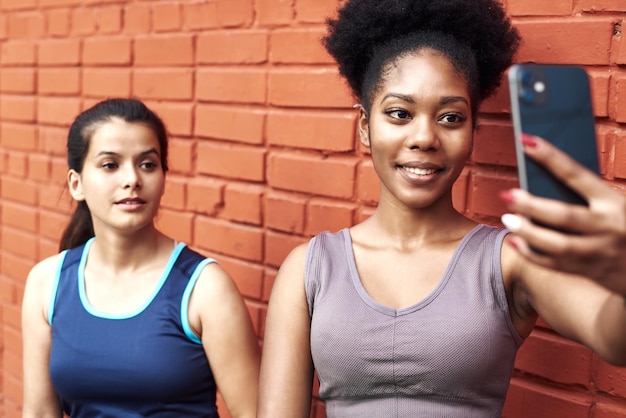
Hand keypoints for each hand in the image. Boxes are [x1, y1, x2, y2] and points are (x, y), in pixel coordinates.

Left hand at [500, 134, 625, 295]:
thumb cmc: (623, 224)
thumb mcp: (615, 203)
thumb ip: (586, 193)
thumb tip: (540, 175)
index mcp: (614, 201)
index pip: (577, 174)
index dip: (550, 157)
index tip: (525, 140)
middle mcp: (608, 226)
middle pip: (565, 216)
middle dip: (532, 205)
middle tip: (507, 195)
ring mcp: (599, 251)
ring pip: (558, 245)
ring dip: (528, 232)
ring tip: (507, 219)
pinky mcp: (589, 270)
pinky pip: (555, 264)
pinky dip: (531, 253)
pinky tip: (514, 241)